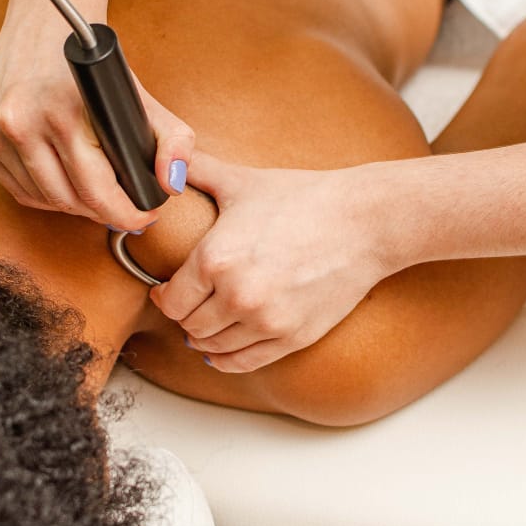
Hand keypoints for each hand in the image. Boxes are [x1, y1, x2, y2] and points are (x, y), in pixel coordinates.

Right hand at [0, 0, 193, 230]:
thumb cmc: (93, 64)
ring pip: (44, 200)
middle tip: (125, 207)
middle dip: (104, 212)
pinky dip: (46, 197)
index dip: (126, 214)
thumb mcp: (141, 97)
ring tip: (98, 197)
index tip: (144, 215)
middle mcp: (23, 122)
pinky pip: (19, 190)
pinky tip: (67, 185)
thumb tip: (173, 185)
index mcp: (64, 112)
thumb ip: (174, 141)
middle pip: (70, 201)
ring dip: (74, 208)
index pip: (96, 191)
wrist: (44, 21)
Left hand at [151, 152, 391, 371]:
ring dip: (204, 338)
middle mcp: (236, 295)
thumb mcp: (242, 181)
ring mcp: (265, 321)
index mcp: (215, 258)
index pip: (170, 300)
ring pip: (212, 348)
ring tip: (206, 323)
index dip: (163, 297)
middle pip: (189, 326)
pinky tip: (222, 350)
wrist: (363, 221)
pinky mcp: (292, 337)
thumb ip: (195, 169)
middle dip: (185, 316)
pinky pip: (244, 362)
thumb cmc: (305, 198)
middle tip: (189, 305)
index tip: (166, 292)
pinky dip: (226, 359)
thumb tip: (162, 162)